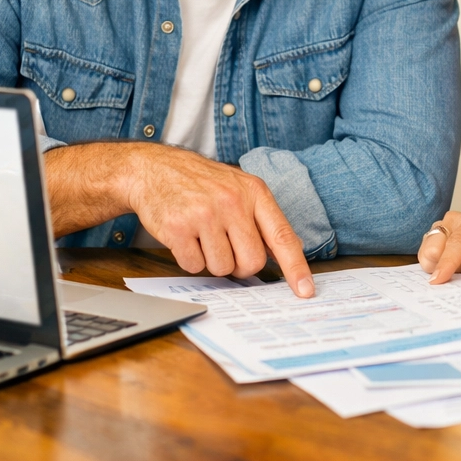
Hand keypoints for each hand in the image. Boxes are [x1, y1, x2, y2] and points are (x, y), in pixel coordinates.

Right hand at [44, 142, 314, 296]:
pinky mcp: (179, 228)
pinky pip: (194, 266)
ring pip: (222, 268)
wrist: (155, 169)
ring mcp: (205, 214)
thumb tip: (290, 251)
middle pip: (252, 262)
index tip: (305, 291)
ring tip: (202, 236)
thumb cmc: (202, 184)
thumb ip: (263, 217)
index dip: (296, 268)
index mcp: (254, 192)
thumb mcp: (239, 188)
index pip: (282, 236)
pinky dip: (189, 259)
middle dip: (239, 266)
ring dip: (212, 261)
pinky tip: (185, 237)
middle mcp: (233, 201)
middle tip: (226, 249)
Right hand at [416, 209, 460, 284]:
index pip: (458, 241)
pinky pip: (425, 255)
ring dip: (438, 266)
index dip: (448, 261)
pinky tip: (449, 267)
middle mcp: (455, 220)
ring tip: (460, 267)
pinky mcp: (434, 236)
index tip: (439, 279)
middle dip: (444, 265)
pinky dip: (433, 266)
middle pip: (435, 245)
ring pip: (426, 251)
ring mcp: (442, 226)